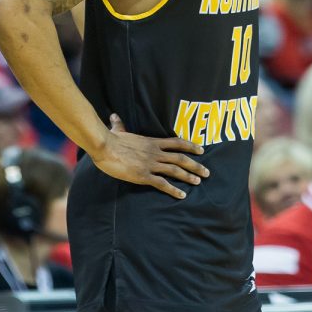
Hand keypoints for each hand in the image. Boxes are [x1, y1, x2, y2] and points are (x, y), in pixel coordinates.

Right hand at [90, 114, 208, 198]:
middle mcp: (155, 153)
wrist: (104, 147)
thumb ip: (119, 125)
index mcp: (152, 142)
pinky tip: (182, 195)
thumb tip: (114, 116)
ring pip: (175, 171)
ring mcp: (150, 164)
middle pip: (181, 158)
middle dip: (196, 165)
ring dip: (189, 176)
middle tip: (207, 172)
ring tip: (199, 182)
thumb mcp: (117, 130)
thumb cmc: (110, 139)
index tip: (202, 150)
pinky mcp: (143, 176)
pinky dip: (174, 190)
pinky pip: (162, 184)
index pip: (177, 142)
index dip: (191, 146)